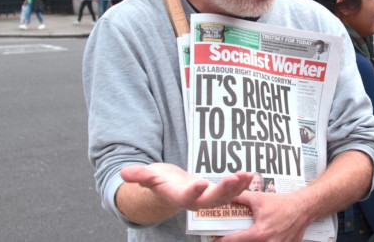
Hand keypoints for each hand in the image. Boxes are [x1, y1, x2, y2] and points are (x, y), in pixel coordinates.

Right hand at [120, 163, 253, 211]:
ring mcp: (208, 199)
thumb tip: (123, 173)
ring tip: (247, 175)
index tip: (201, 183)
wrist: (170, 188)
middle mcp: (196, 201)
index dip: (194, 191)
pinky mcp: (217, 193)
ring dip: (238, 187)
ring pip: (226, 197)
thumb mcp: (148, 176)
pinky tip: (250, 175)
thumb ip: (139, 175)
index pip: (187, 196)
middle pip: (212, 199)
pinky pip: (232, 191)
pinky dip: (241, 184)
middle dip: (224, 190)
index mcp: (179, 197)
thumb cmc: (159, 181)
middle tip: (235, 178)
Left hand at [216, 192, 309, 241]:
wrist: (303, 207)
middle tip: (231, 238)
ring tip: (248, 236)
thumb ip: (241, 198)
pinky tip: (264, 237)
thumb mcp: (259, 199)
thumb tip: (227, 196)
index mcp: (260, 233)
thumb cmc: (283, 204)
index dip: (223, 241)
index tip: (215, 240)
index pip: (235, 241)